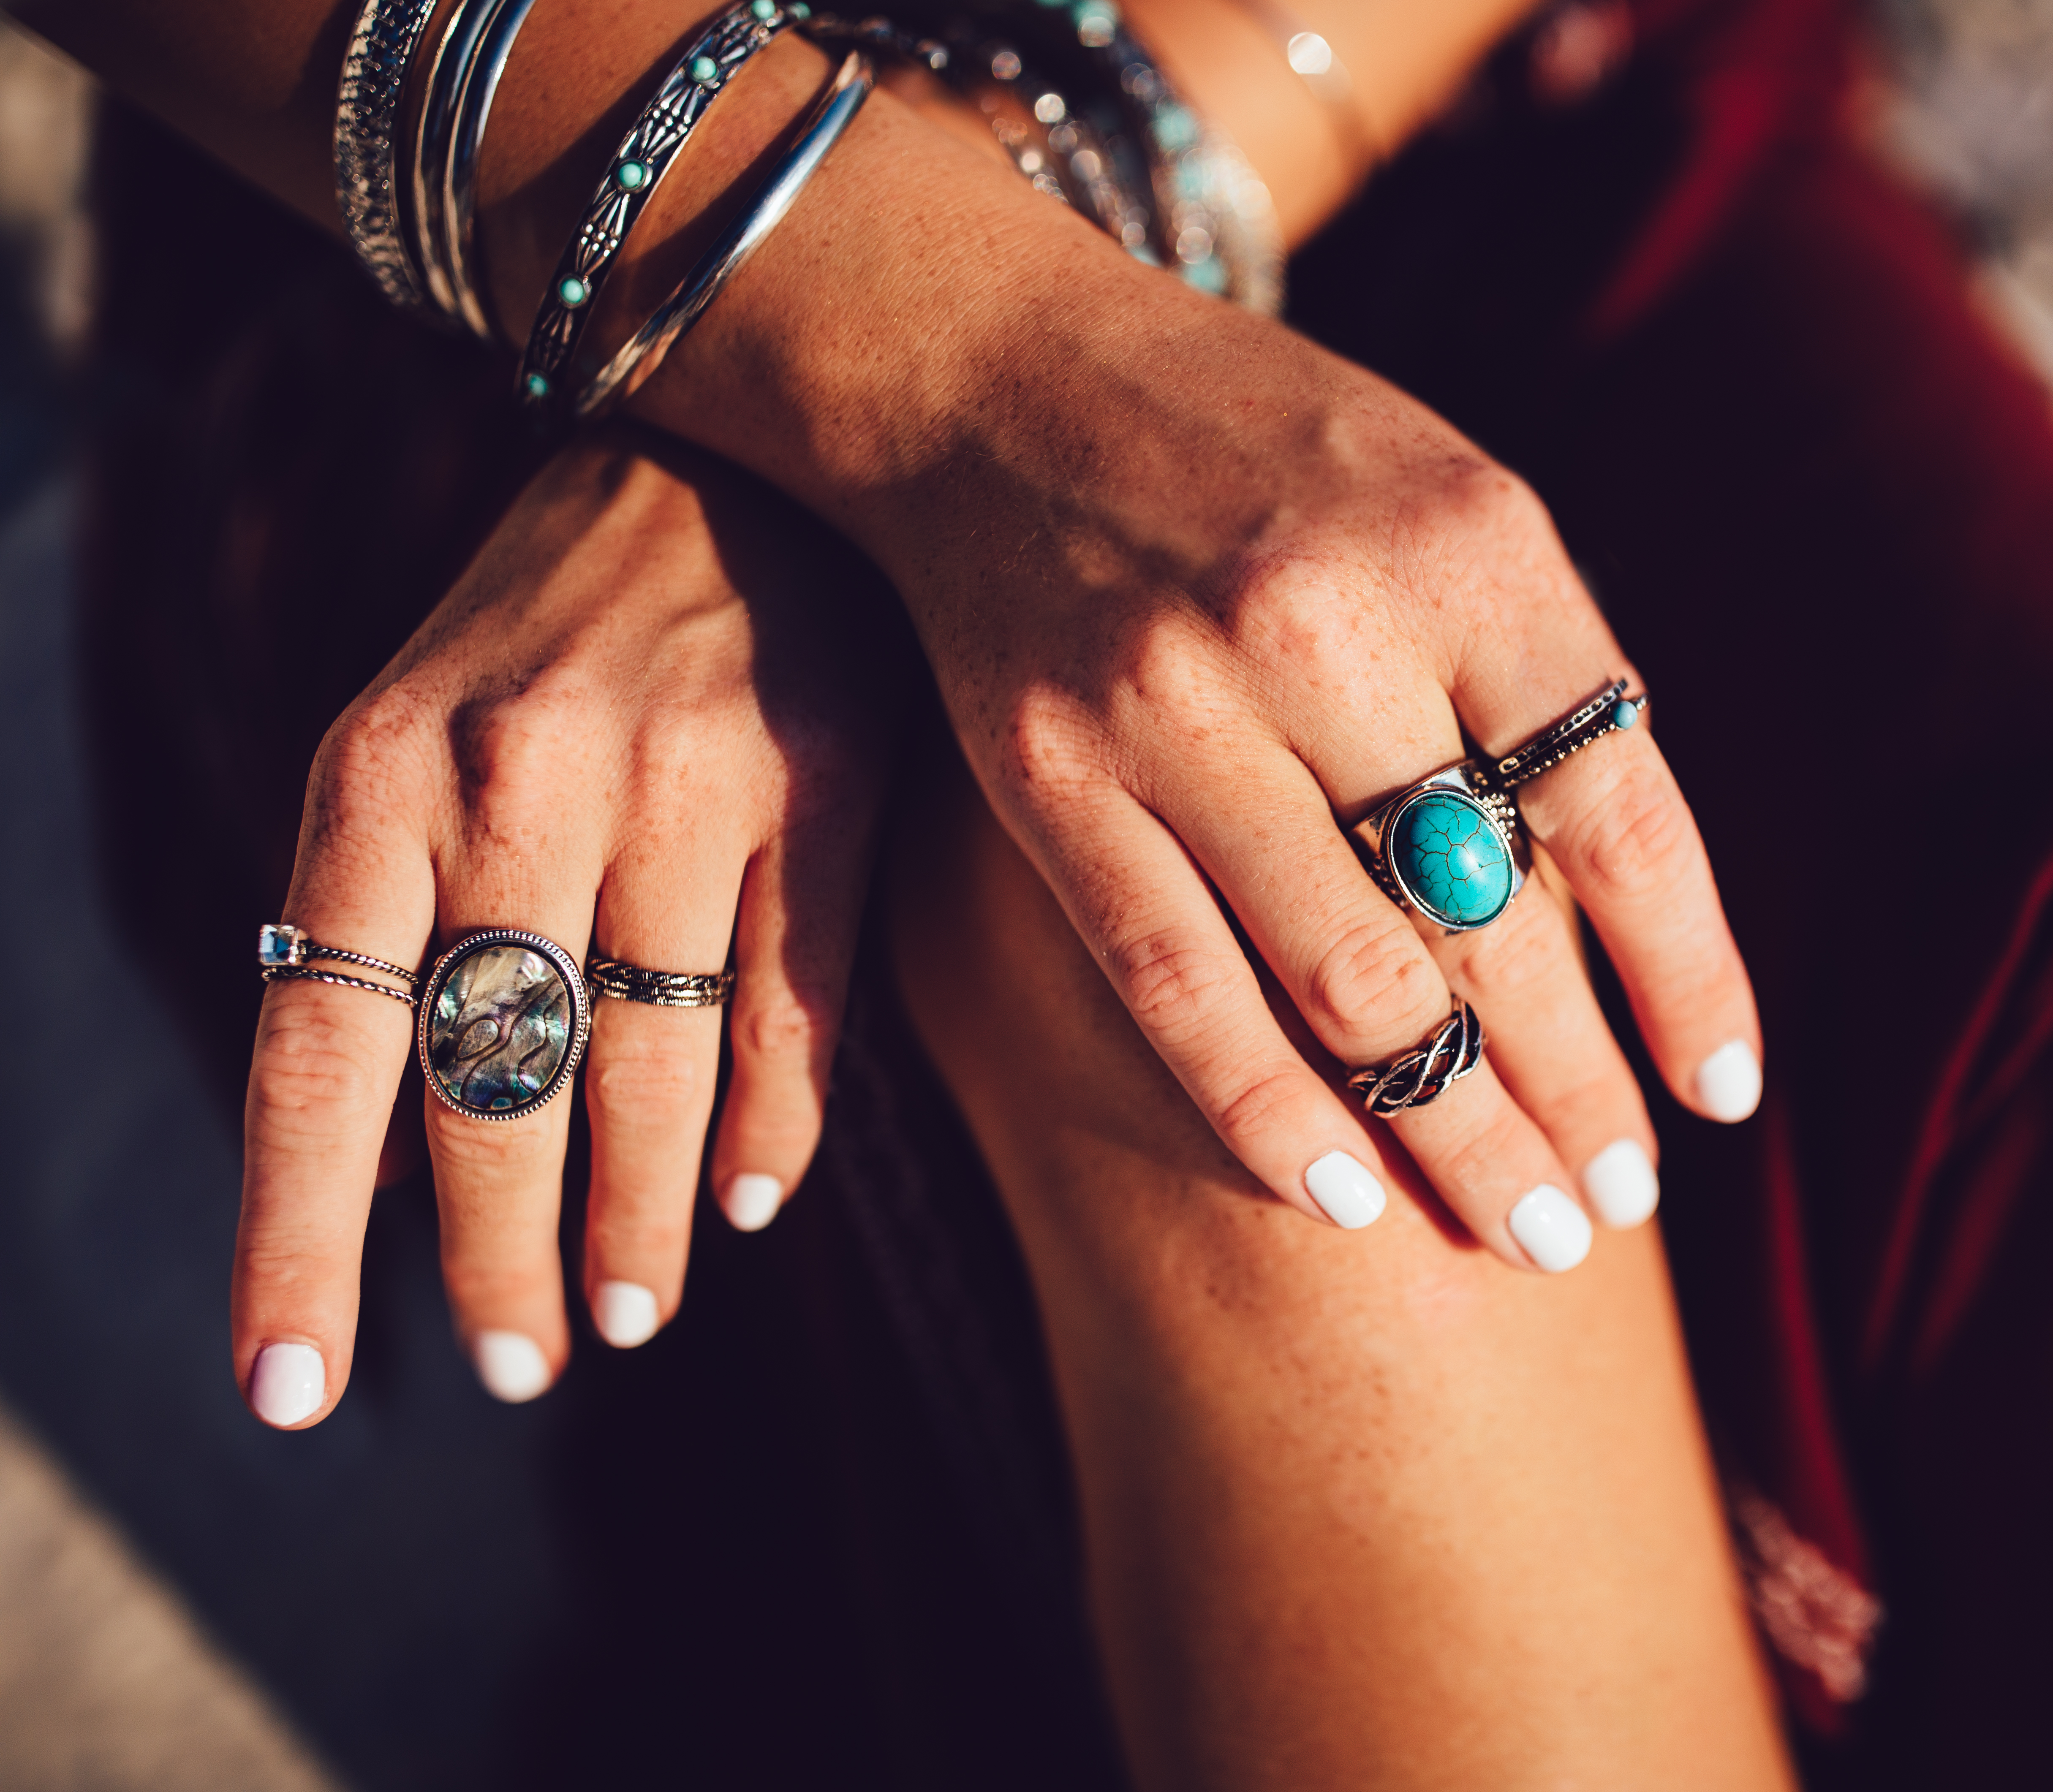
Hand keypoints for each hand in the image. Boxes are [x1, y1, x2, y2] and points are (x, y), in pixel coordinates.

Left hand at [235, 430, 902, 1424]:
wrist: (735, 450)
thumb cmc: (548, 635)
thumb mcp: (412, 750)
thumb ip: (388, 942)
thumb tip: (383, 1183)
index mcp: (375, 780)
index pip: (319, 1056)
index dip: (298, 1242)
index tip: (293, 1396)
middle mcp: (513, 784)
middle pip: (492, 1089)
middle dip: (497, 1260)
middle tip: (520, 1368)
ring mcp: (678, 783)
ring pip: (646, 1070)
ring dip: (633, 1224)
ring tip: (625, 1321)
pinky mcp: (822, 781)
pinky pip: (789, 1003)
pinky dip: (771, 1125)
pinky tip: (750, 1205)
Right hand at [667, 183, 1766, 1275]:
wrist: (1001, 373)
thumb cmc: (1269, 455)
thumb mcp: (1449, 500)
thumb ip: (1535, 678)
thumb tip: (1618, 903)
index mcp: (1467, 547)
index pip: (1619, 808)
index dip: (1685, 973)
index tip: (1722, 1096)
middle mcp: (1324, 626)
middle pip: (1491, 925)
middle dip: (1573, 1094)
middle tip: (1620, 1207)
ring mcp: (1174, 706)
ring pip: (1348, 985)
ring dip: (1453, 1134)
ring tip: (1526, 1231)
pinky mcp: (1050, 776)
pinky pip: (1177, 987)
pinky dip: (1265, 1111)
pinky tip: (1343, 1199)